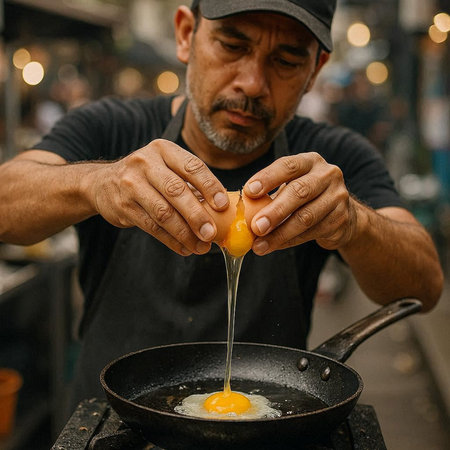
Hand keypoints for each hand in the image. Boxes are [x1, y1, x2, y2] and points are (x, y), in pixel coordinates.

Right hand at [86, 139, 228, 254]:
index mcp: (163, 150)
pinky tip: (184, 248)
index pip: (192, 166)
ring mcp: (131, 184)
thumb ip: (189, 183)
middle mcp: (145, 163)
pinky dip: (171, 240)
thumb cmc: (147, 176)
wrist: (102, 183)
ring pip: (163, 213)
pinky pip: (152, 227)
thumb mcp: (165, 167)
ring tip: (201, 246)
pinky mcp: (123, 206)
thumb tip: (223, 209)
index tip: (222, 206)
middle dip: (197, 215)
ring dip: (185, 233)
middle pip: (176, 191)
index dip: (209, 186)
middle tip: (212, 233)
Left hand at [243, 152, 356, 254]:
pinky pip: (312, 233)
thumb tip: (240, 210)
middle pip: (299, 192)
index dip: (268, 178)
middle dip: (274, 211)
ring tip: (259, 245)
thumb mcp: (291, 186)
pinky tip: (275, 246)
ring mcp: (338, 197)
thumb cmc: (305, 198)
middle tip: (255, 227)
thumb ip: (270, 193)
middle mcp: (327, 175)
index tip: (248, 191)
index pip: (288, 165)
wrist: (342, 214)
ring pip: (306, 217)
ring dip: (279, 233)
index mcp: (310, 161)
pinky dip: (290, 241)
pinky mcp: (341, 219)